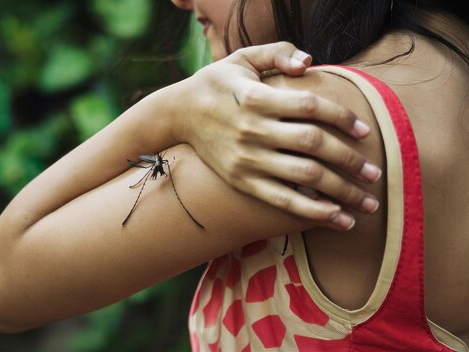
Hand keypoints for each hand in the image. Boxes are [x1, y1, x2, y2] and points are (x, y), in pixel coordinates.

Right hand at [168, 42, 380, 228]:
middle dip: (350, 160)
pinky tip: (336, 218)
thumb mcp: (242, 58)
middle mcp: (253, 130)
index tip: (365, 131)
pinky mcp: (241, 180)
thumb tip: (309, 62)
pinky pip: (281, 199)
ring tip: (367, 203)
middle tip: (374, 174)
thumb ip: (277, 52)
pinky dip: (311, 211)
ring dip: (340, 192)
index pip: (310, 107)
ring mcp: (246, 159)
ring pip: (303, 176)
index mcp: (257, 98)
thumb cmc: (217, 83)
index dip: (342, 117)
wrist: (179, 113)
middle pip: (313, 145)